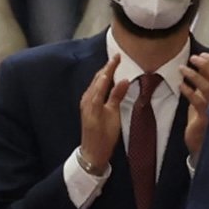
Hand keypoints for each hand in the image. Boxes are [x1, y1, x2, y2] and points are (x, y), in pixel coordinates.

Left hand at [75, 62, 135, 176]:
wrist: (92, 152)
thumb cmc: (104, 136)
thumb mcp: (114, 116)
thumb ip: (117, 97)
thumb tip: (123, 79)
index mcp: (93, 100)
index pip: (103, 78)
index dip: (110, 67)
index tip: (118, 56)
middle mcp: (87, 99)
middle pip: (97, 78)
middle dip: (106, 67)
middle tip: (116, 57)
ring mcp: (85, 103)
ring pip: (94, 83)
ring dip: (103, 73)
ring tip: (112, 65)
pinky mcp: (86, 107)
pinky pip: (93, 89)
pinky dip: (100, 82)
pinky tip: (105, 81)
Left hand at [182, 50, 208, 153]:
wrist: (204, 144)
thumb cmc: (207, 118)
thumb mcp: (208, 98)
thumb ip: (208, 83)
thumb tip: (200, 64)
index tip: (203, 55)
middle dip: (206, 65)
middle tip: (193, 58)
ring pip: (208, 87)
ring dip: (194, 76)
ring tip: (182, 69)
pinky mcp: (207, 118)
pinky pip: (198, 101)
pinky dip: (189, 91)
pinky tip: (181, 85)